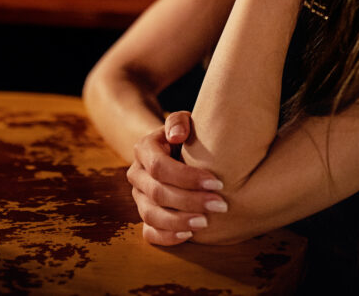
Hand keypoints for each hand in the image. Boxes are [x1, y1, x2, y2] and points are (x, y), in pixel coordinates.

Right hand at [127, 111, 227, 244]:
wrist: (177, 152)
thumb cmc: (186, 137)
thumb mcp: (183, 121)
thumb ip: (179, 121)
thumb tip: (177, 136)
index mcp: (143, 149)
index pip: (159, 167)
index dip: (187, 177)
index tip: (217, 183)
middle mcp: (137, 174)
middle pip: (157, 193)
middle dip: (190, 201)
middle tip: (221, 205)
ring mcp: (139, 197)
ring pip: (151, 215)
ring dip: (179, 221)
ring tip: (206, 222)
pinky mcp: (146, 216)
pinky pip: (149, 232)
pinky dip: (167, 237)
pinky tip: (189, 234)